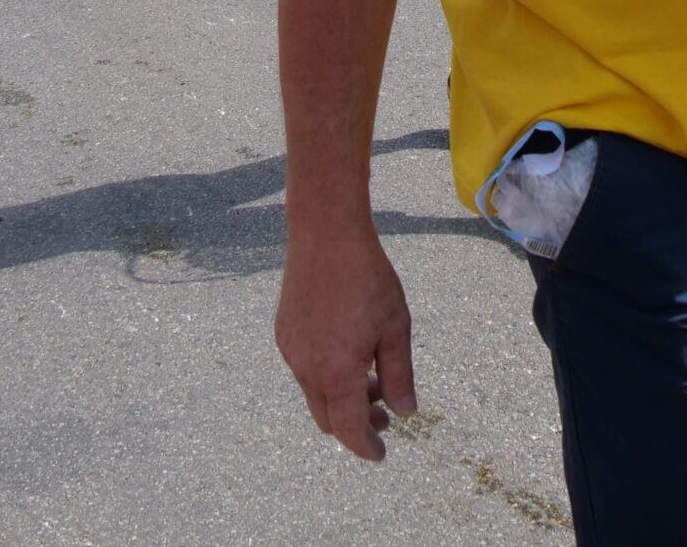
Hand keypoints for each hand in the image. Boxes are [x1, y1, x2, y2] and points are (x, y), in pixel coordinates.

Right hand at [274, 228, 415, 461]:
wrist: (326, 234)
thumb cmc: (367, 278)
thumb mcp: (395, 328)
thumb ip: (399, 375)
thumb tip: (404, 412)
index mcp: (337, 372)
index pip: (349, 430)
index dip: (366, 447)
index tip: (380, 453)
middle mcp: (307, 368)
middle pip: (328, 418)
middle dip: (356, 424)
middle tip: (383, 413)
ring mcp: (291, 351)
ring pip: (315, 394)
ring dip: (341, 397)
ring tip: (371, 375)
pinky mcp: (283, 333)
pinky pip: (304, 369)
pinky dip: (325, 375)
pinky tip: (347, 350)